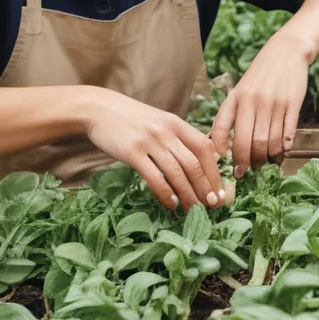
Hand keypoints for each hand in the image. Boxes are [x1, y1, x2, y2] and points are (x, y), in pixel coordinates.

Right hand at [83, 87, 223, 210]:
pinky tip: (171, 205)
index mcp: (176, 123)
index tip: (219, 190)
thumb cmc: (132, 119)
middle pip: (193, 163)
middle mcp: (166, 131)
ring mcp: (149, 141)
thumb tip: (198, 165)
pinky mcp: (131, 152)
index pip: (204, 148)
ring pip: (176, 173)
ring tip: (194, 210)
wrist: (99, 108)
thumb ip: (177, 138)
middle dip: (205, 187)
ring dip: (188, 195)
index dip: (214, 171)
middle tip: (212, 206)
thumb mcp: (159, 121)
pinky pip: (154, 177)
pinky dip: (165, 194)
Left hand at [210, 33, 311, 177]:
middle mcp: (252, 101)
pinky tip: (281, 152)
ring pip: (268, 141)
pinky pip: (287, 133)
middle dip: (246, 162)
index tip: (224, 163)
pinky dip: (284, 147)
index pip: (222, 129)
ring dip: (266, 158)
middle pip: (248, 142)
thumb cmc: (260, 75)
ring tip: (265, 163)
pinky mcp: (292, 103)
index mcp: (236, 98)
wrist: (286, 51)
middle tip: (247, 171)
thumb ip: (231, 114)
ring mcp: (273, 102)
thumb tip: (218, 144)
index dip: (220, 150)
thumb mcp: (240, 90)